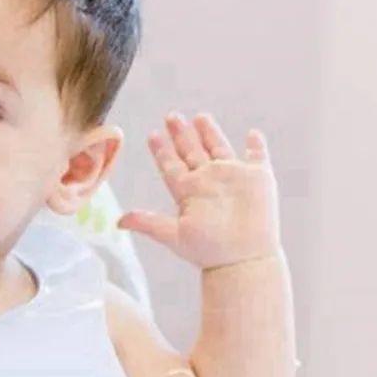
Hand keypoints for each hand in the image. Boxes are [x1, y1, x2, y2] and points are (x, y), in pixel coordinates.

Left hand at [117, 112, 280, 269]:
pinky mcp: (258, 179)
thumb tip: (118, 221)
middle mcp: (208, 181)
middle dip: (182, 134)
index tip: (153, 135)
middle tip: (171, 116)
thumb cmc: (208, 250)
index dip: (162, 151)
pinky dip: (256, 146)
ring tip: (200, 117)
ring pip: (219, 148)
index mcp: (189, 190)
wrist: (243, 259)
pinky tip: (253, 134)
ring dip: (211, 133)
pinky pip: (257, 157)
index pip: (172, 165)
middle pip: (192, 151)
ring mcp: (233, 178)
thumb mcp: (173, 235)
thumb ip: (147, 223)